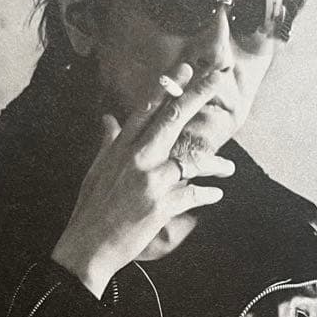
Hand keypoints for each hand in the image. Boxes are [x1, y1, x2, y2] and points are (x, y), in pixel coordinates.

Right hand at [51, 63, 235, 297]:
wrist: (87, 248)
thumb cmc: (90, 210)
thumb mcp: (96, 171)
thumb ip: (107, 142)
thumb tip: (108, 119)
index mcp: (120, 148)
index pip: (146, 109)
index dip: (167, 87)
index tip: (184, 69)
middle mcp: (137, 158)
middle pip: (172, 119)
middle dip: (197, 96)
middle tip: (218, 78)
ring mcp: (151, 181)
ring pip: (192, 161)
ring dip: (215, 164)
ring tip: (229, 169)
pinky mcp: (162, 205)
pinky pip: (194, 194)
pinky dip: (207, 194)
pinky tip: (216, 195)